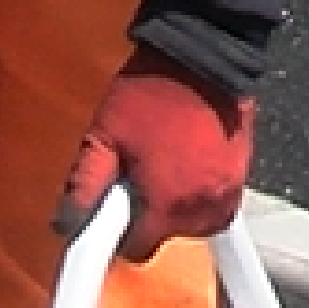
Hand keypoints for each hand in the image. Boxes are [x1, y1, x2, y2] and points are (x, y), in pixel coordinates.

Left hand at [57, 49, 256, 262]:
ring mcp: (227, 197)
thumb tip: (66, 225)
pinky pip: (215, 205)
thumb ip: (85, 184)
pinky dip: (200, 193)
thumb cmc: (152, 91)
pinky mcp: (242, 181)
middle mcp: (201, 211)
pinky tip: (189, 161)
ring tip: (166, 162)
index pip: (137, 250)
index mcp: (165, 205)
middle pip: (166, 237)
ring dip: (176, 205)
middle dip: (150, 212)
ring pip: (191, 224)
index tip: (115, 210)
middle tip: (140, 171)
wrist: (203, 57)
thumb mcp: (105, 134)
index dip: (121, 231)